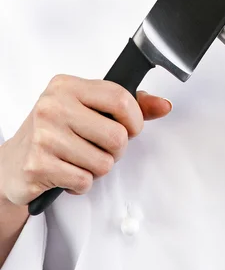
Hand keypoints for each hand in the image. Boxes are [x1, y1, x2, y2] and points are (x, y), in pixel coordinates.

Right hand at [0, 75, 171, 205]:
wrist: (11, 163)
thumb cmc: (54, 132)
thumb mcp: (87, 109)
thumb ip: (128, 105)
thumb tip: (164, 105)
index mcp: (67, 86)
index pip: (120, 97)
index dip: (135, 119)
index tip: (130, 128)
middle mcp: (54, 106)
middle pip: (116, 136)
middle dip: (116, 151)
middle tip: (101, 149)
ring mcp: (44, 135)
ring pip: (103, 162)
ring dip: (97, 169)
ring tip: (79, 160)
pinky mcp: (38, 165)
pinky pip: (84, 181)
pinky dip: (81, 184)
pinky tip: (67, 173)